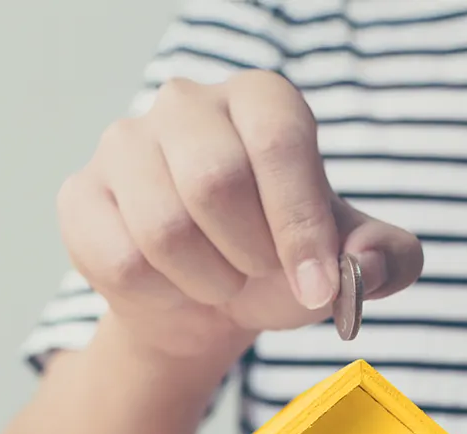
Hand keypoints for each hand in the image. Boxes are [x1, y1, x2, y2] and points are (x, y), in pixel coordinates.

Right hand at [57, 70, 423, 360]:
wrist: (203, 303)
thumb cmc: (277, 265)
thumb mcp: (345, 265)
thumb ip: (385, 258)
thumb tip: (368, 261)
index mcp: (260, 98)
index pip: (281, 143)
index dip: (300, 225)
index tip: (317, 287)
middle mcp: (187, 103)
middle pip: (213, 181)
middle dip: (248, 254)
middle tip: (256, 273)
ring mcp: (124, 143)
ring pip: (162, 229)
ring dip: (205, 280)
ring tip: (216, 279)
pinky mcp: (80, 194)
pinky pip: (119, 259)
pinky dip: (158, 294)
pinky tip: (168, 284)